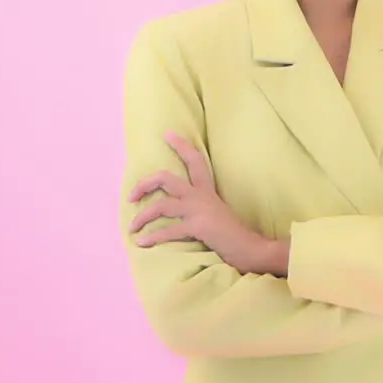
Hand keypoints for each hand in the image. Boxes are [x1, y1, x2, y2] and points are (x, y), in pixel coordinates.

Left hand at [128, 132, 278, 274]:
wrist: (250, 248)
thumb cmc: (233, 235)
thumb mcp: (216, 212)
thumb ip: (200, 207)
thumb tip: (179, 209)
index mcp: (207, 191)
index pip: (195, 160)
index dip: (181, 145)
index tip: (167, 134)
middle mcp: (201, 196)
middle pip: (166, 179)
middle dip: (145, 184)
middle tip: (131, 195)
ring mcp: (199, 210)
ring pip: (161, 206)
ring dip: (142, 217)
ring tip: (131, 227)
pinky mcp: (198, 226)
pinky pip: (168, 231)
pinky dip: (152, 237)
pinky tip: (142, 243)